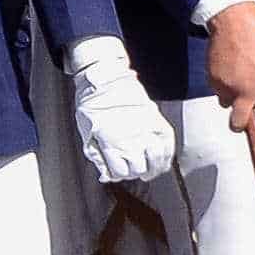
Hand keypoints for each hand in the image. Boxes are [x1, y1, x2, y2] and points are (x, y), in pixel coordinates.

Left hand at [67, 40, 175, 185]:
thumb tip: (106, 176)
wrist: (105, 78)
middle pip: (138, 168)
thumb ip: (97, 156)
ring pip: (156, 160)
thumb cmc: (92, 105)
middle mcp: (130, 136)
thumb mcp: (87, 133)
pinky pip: (168, 144)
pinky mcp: (156, 119)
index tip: (115, 172)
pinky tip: (161, 162)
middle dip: (133, 172)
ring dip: (152, 168)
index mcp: (110, 140)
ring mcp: (145, 127)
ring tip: (148, 171)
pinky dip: (165, 157)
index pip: (120, 172)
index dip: (117, 175)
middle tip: (130, 169)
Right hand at [202, 1, 254, 134]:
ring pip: (227, 103)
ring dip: (232, 97)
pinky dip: (223, 83)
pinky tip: (230, 68)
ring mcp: (227, 87)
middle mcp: (246, 92)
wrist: (235, 23)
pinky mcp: (213, 80)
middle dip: (242, 123)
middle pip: (239, 124)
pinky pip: (218, 89)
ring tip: (237, 80)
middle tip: (244, 115)